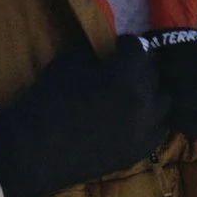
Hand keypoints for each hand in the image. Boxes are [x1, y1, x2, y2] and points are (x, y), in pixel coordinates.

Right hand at [0, 35, 171, 196]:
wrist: (34, 151)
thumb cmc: (47, 101)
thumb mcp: (68, 62)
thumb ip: (96, 50)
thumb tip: (111, 49)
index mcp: (126, 76)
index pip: (139, 49)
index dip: (126, 45)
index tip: (116, 47)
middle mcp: (143, 103)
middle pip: (153, 74)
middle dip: (138, 67)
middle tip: (120, 70)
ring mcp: (144, 131)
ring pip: (162, 102)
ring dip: (148, 93)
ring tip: (129, 94)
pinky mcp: (139, 151)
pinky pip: (158, 129)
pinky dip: (149, 119)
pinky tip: (131, 117)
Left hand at [145, 31, 196, 194]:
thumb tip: (179, 39)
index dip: (169, 41)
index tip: (150, 41)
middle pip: (185, 68)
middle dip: (159, 66)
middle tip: (141, 68)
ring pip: (182, 95)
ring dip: (161, 93)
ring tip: (146, 91)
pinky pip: (187, 122)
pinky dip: (170, 116)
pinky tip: (162, 114)